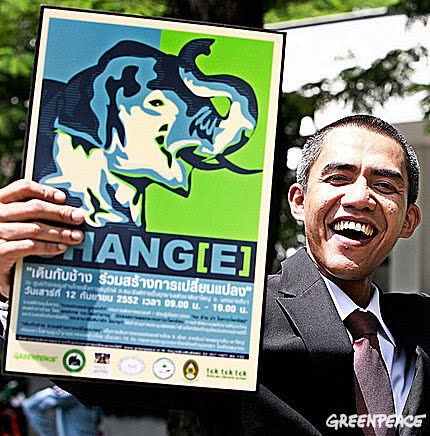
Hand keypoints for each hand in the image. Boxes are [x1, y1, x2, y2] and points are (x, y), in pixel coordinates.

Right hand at [0, 179, 84, 297]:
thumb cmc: (9, 240)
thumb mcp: (16, 221)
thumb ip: (33, 213)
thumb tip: (68, 210)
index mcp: (1, 201)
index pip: (23, 188)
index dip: (45, 191)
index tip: (63, 198)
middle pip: (33, 208)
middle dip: (60, 213)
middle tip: (79, 218)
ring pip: (34, 229)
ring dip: (59, 233)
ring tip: (75, 237)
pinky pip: (27, 247)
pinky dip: (47, 247)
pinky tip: (60, 248)